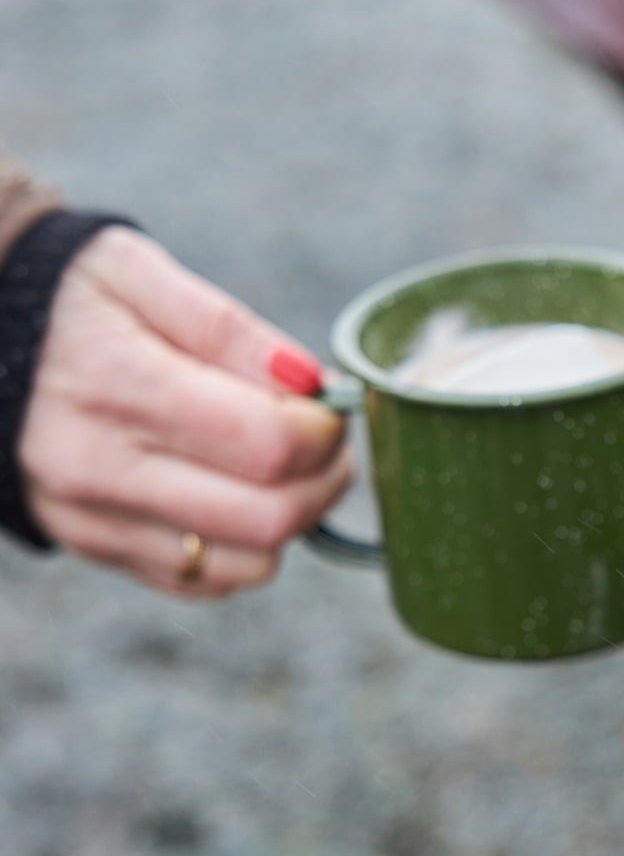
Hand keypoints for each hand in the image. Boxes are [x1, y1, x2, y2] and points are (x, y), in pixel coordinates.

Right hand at [18, 226, 352, 596]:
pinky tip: (231, 493)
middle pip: (268, 518)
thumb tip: (311, 381)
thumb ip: (228, 328)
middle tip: (323, 439)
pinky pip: (203, 582)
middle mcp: (101, 469)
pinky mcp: (94, 549)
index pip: (267, 444)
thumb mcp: (136, 273)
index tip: (328, 402)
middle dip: (323, 480)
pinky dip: (243, 550)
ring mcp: (95, 521)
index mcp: (119, 386)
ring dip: (290, 521)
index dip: (325, 429)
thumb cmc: (62, 297)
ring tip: (277, 465)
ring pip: (246, 566)